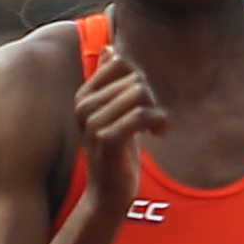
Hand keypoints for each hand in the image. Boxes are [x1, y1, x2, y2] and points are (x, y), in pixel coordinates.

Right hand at [71, 43, 161, 220]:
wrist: (107, 194)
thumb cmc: (115, 153)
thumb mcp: (112, 113)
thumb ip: (109, 81)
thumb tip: (110, 48)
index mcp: (85, 95)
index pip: (119, 61)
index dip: (138, 78)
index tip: (141, 101)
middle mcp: (85, 105)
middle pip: (135, 77)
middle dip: (151, 97)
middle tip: (151, 118)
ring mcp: (94, 122)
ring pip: (140, 93)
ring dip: (156, 110)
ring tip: (154, 127)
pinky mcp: (108, 139)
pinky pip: (142, 114)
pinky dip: (159, 122)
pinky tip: (158, 133)